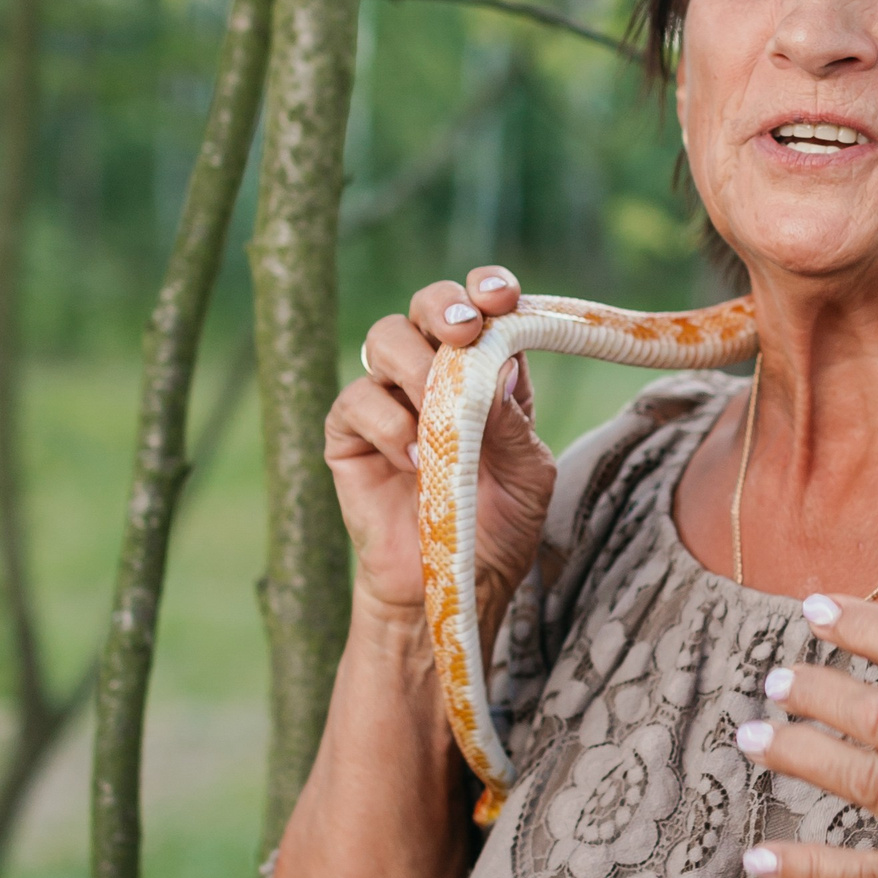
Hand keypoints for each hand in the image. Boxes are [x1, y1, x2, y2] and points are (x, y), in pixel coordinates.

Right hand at [323, 267, 556, 618]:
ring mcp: (388, 399)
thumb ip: (514, 422)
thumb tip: (499, 367)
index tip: (501, 297)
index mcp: (486, 372)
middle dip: (443, 306)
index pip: (483, 309)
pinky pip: (358, 400)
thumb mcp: (528, 475)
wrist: (452, 587)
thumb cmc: (496, 530)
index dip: (487, 290)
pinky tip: (415, 461)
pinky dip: (391, 425)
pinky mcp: (349, 433)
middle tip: (462, 332)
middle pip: (426, 306)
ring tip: (440, 415)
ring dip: (416, 366)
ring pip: (384, 338)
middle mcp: (435, 374)